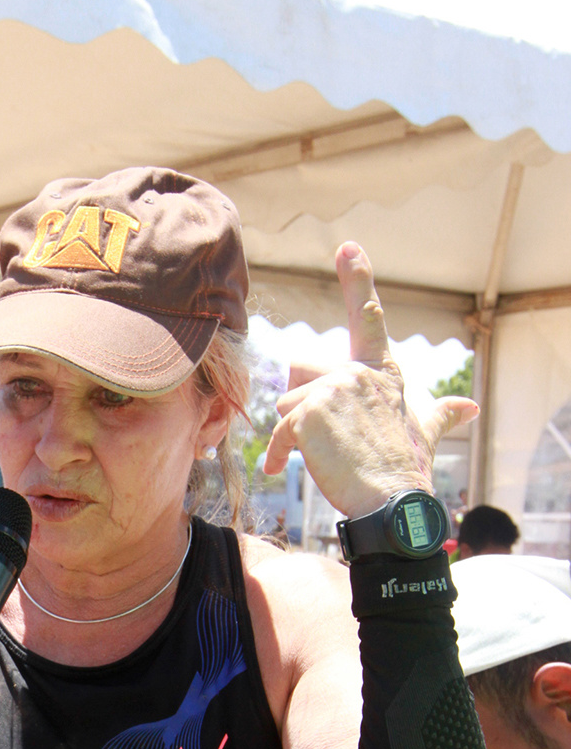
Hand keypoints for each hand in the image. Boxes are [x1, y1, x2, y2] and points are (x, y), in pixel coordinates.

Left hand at [265, 243, 478, 518]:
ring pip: (287, 406)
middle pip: (303, 379)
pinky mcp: (308, 413)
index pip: (369, 318)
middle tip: (331, 440)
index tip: (348, 246)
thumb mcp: (426, 431)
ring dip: (293, 434)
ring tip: (324, 456)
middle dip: (304, 410)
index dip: (358, 278)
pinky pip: (278, 431)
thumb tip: (470, 408)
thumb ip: (442, 414)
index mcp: (381, 371)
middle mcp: (357, 373)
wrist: (392, 502)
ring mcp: (333, 390)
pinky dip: (277, 453)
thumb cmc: (406, 468)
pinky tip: (282, 468)